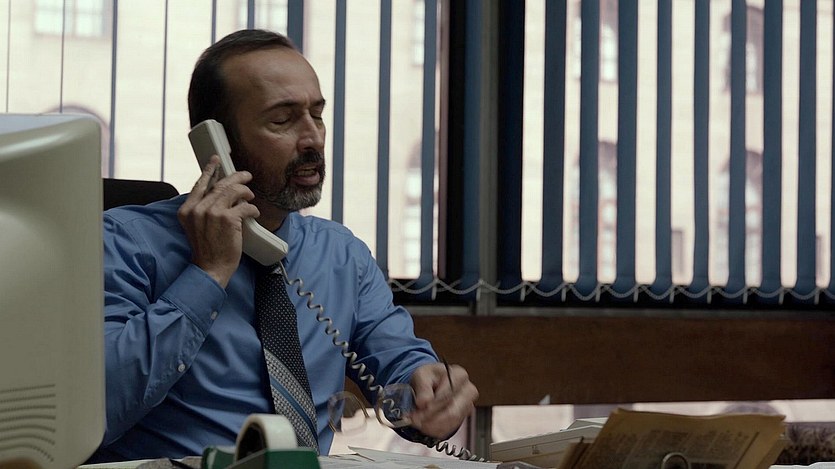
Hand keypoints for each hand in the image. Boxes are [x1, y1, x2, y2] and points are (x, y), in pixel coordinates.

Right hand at [178, 155, 259, 287]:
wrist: (210, 267)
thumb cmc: (207, 249)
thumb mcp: (197, 226)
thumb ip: (203, 209)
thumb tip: (219, 193)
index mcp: (187, 209)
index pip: (200, 185)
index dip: (209, 170)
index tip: (216, 160)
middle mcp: (198, 208)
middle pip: (220, 185)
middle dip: (236, 178)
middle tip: (246, 175)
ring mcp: (212, 212)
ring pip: (233, 191)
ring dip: (246, 192)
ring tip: (250, 196)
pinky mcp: (228, 218)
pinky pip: (245, 206)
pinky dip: (252, 208)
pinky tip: (254, 212)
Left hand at [407, 362, 478, 438]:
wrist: (430, 385)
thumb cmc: (429, 378)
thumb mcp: (421, 375)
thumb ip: (423, 388)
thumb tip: (423, 402)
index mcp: (459, 375)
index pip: (448, 394)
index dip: (432, 403)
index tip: (419, 407)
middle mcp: (468, 390)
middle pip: (452, 411)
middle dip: (431, 417)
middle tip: (415, 418)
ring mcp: (467, 406)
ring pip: (452, 422)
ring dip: (432, 425)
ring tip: (418, 422)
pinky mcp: (461, 418)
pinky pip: (450, 429)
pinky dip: (435, 430)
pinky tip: (425, 425)